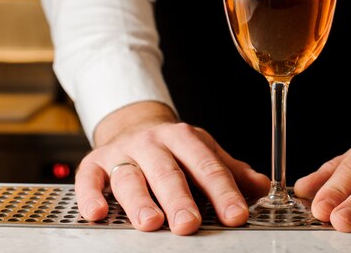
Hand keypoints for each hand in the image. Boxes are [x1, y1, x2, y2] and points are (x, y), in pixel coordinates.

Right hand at [74, 101, 269, 234]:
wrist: (133, 126)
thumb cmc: (173, 148)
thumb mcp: (203, 152)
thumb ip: (231, 171)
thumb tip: (262, 186)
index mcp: (185, 138)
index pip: (207, 166)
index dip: (223, 192)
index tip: (236, 215)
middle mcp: (153, 143)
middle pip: (168, 172)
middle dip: (180, 199)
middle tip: (190, 224)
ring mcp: (123, 152)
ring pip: (131, 177)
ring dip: (140, 201)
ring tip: (150, 223)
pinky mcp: (94, 163)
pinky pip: (89, 179)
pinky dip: (92, 195)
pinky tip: (98, 213)